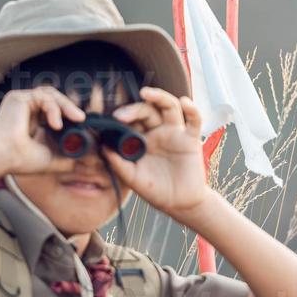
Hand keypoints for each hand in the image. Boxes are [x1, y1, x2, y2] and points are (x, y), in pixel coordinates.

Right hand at [0, 86, 87, 175]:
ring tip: (78, 119)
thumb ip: (67, 157)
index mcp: (32, 120)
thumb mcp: (52, 158)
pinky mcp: (19, 98)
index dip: (69, 113)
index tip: (82, 123)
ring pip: (50, 95)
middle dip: (69, 107)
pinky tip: (57, 125)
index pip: (54, 108)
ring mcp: (21, 102)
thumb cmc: (21, 160)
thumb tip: (86, 161)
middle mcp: (25, 109)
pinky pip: (44, 98)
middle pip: (53, 98)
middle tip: (82, 119)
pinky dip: (54, 110)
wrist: (4, 158)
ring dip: (66, 106)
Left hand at [104, 86, 211, 218]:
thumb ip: (118, 163)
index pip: (132, 119)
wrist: (179, 203)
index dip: (122, 116)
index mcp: (142, 139)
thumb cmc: (155, 190)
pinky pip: (194, 120)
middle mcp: (158, 131)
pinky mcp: (191, 139)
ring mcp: (175, 133)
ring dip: (159, 96)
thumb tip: (102, 146)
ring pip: (169, 106)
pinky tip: (184, 102)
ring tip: (146, 93)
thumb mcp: (132, 178)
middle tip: (120, 115)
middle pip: (147, 110)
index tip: (109, 119)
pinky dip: (192, 109)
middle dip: (134, 108)